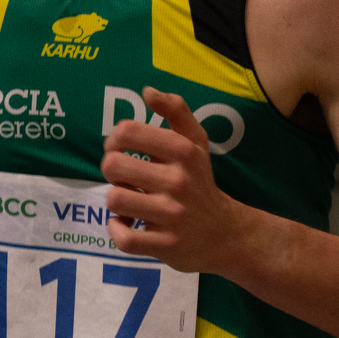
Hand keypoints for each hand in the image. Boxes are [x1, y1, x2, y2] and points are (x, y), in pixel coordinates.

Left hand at [100, 90, 235, 275]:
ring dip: (116, 201)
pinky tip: (127, 224)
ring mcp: (171, 215)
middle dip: (112, 171)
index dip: (113, 140)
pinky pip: (123, 237)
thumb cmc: (200, 182)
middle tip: (125, 178)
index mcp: (183, 151)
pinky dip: (117, 230)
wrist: (226, 234)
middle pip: (113, 165)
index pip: (127, 131)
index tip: (121, 150)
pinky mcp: (165, 246)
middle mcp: (178, 181)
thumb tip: (147, 91)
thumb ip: (176, 111)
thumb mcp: (196, 142)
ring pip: (114, 200)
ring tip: (129, 201)